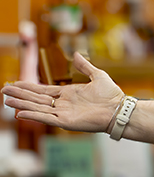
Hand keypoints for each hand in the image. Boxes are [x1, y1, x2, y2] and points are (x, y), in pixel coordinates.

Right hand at [1, 52, 124, 133]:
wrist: (120, 109)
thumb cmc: (112, 95)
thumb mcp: (98, 75)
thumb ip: (85, 66)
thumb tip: (77, 54)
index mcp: (68, 93)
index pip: (43, 90)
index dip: (28, 87)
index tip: (15, 83)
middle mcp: (63, 103)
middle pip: (36, 98)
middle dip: (20, 95)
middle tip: (3, 91)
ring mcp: (63, 113)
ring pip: (37, 108)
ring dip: (22, 104)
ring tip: (6, 101)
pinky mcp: (66, 122)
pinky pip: (46, 118)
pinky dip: (33, 115)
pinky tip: (20, 113)